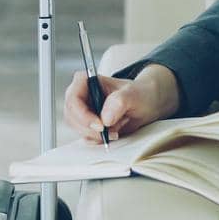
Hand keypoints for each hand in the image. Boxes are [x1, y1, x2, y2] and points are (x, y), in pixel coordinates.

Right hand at [63, 64, 180, 142]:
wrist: (146, 104)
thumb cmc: (139, 93)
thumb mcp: (133, 94)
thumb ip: (119, 102)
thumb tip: (105, 118)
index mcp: (85, 81)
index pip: (73, 99)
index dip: (83, 115)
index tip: (101, 126)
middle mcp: (80, 95)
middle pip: (72, 117)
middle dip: (91, 129)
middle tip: (111, 133)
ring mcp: (82, 110)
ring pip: (78, 129)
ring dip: (97, 135)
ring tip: (117, 128)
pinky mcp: (86, 124)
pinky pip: (85, 136)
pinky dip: (99, 138)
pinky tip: (114, 131)